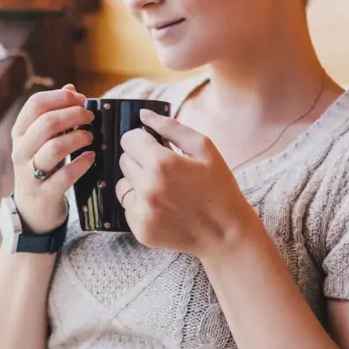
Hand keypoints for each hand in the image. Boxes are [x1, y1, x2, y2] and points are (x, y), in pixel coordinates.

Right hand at [11, 84, 95, 231]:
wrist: (33, 209)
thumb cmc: (42, 166)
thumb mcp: (42, 140)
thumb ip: (55, 114)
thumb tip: (71, 88)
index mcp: (20, 132)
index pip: (35, 104)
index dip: (60, 98)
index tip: (80, 99)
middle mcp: (21, 150)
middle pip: (46, 123)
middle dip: (74, 115)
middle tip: (90, 117)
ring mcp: (30, 173)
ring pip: (54, 148)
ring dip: (78, 138)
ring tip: (91, 137)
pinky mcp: (44, 193)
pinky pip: (64, 176)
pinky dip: (81, 164)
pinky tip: (91, 157)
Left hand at [115, 109, 255, 255]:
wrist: (226, 233)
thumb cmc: (218, 186)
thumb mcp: (204, 148)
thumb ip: (171, 127)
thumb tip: (143, 115)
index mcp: (162, 164)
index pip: (129, 139)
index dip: (142, 139)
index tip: (154, 145)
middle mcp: (147, 188)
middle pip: (124, 160)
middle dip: (141, 159)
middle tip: (164, 169)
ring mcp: (141, 211)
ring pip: (122, 184)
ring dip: (137, 182)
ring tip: (162, 188)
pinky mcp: (139, 229)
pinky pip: (127, 206)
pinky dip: (140, 203)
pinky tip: (163, 206)